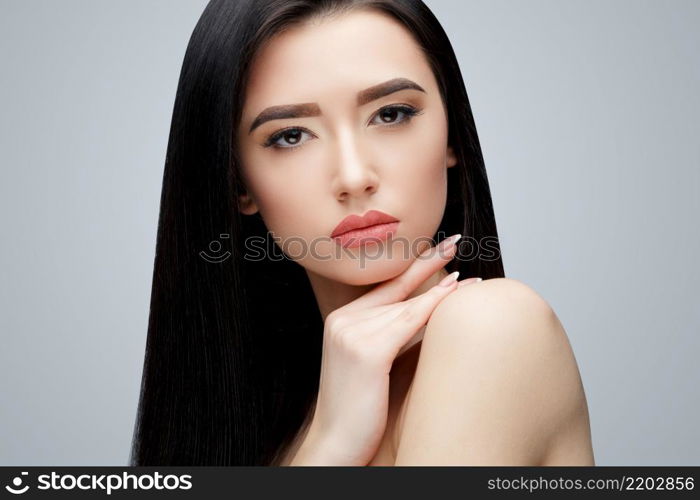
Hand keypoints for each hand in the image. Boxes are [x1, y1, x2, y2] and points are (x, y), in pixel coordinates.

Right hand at [297, 233, 480, 464]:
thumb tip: (427, 315)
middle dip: (428, 263)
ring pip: (408, 305)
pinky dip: (436, 304)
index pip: (384, 287)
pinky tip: (455, 291)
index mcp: (341, 320)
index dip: (412, 266)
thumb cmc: (359, 407)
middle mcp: (343, 320)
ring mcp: (352, 333)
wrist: (336, 443)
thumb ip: (390, 335)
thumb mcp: (371, 362)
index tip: (436, 247)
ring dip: (441, 289)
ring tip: (469, 276)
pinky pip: (410, 321)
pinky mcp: (367, 351)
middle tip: (454, 240)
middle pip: (396, 290)